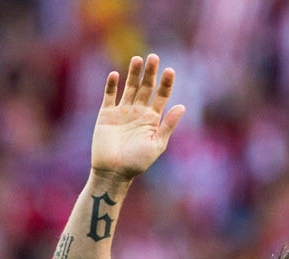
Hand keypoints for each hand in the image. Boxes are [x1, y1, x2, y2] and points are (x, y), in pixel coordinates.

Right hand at [91, 54, 185, 182]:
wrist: (113, 172)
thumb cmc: (137, 162)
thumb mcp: (157, 144)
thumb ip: (168, 125)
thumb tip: (182, 106)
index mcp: (152, 119)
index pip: (161, 96)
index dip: (166, 83)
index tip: (170, 70)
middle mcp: (138, 112)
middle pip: (145, 87)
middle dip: (150, 73)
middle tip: (154, 57)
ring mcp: (122, 112)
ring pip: (128, 88)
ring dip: (133, 73)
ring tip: (137, 59)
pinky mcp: (106, 114)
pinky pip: (109, 96)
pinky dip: (111, 85)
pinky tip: (116, 75)